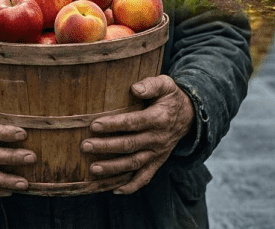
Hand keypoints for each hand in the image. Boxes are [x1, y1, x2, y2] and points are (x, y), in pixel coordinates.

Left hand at [81, 74, 194, 193]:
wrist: (189, 115)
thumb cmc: (170, 97)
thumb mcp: (165, 84)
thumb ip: (151, 85)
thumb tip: (135, 88)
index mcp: (158, 118)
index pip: (133, 122)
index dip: (113, 124)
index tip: (94, 125)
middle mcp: (158, 138)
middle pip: (129, 145)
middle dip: (106, 147)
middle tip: (85, 146)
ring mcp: (157, 152)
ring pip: (133, 163)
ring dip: (113, 168)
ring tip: (93, 169)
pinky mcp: (157, 162)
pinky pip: (145, 177)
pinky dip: (131, 186)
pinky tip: (114, 190)